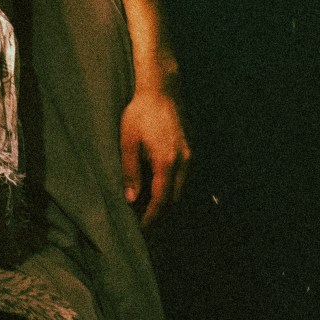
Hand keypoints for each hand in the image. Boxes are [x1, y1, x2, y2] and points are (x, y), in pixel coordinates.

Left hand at [120, 86, 189, 227]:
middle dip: (161, 213)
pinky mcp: (191, 149)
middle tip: (145, 223)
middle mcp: (184, 161)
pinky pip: (186, 176)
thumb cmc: (140, 112)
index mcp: (167, 161)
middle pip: (175, 198)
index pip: (161, 200)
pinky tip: (161, 188)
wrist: (162, 89)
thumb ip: (130, 171)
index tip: (142, 229)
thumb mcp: (128, 141)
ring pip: (182, 188)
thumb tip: (130, 199)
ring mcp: (191, 155)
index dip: (152, 217)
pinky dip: (174, 186)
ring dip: (168, 200)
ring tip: (151, 209)